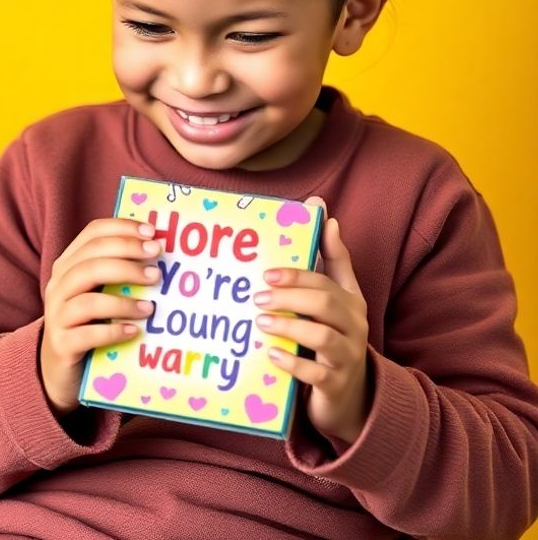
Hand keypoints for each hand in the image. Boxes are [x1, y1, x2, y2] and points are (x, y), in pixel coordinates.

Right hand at [40, 218, 160, 416]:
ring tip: (150, 307)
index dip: (122, 229)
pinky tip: (135, 332)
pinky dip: (113, 332)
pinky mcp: (62, 345)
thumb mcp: (99, 291)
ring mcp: (57, 316)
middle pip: (90, 263)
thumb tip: (160, 250)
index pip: (92, 234)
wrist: (59, 366)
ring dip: (123, 302)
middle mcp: (58, 286)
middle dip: (127, 260)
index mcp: (68, 265)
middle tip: (157, 267)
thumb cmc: (88, 323)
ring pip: (88, 301)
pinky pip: (87, 335)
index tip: (152, 233)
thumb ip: (119, 271)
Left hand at [255, 196, 369, 443]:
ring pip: (323, 338)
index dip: (300, 272)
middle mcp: (354, 326)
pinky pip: (316, 374)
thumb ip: (330, 260)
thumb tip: (327, 217)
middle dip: (290, 296)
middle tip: (257, 296)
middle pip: (326, 303)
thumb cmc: (333, 336)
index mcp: (351, 301)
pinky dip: (292, 364)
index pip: (329, 279)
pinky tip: (270, 354)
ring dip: (288, 327)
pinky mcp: (336, 383)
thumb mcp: (335, 298)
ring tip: (260, 322)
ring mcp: (347, 356)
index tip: (268, 270)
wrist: (349, 395)